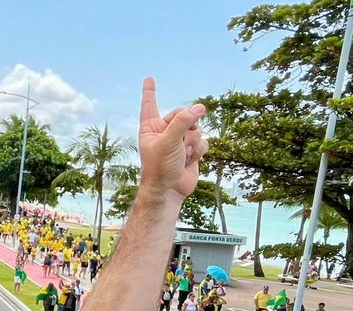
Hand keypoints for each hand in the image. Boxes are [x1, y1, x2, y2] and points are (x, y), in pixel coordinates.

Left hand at [137, 78, 207, 200]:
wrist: (168, 191)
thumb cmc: (160, 167)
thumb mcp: (168, 140)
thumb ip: (183, 121)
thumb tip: (200, 107)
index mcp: (151, 127)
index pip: (150, 104)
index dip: (150, 91)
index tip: (149, 78)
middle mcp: (164, 131)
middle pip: (183, 114)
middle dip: (187, 124)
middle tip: (183, 138)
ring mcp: (179, 140)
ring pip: (196, 128)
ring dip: (192, 142)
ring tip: (182, 155)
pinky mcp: (191, 150)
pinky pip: (203, 141)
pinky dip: (199, 151)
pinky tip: (189, 161)